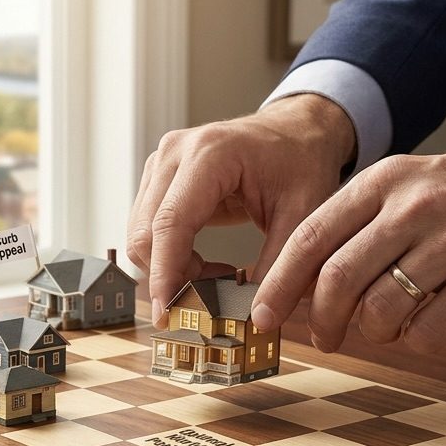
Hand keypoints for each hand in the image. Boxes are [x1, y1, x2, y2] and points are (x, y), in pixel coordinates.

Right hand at [126, 94, 355, 325]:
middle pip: (145, 233)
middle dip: (170, 276)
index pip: (170, 223)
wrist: (294, 131)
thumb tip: (254, 315)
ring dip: (170, 268)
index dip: (165, 273)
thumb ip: (279, 265)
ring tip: (215, 276)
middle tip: (211, 298)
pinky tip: (204, 262)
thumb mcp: (304, 215)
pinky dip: (169, 256)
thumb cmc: (300, 164)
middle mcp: (175, 153)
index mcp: (210, 154)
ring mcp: (160, 163)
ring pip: (141, 235)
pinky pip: (147, 229)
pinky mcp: (157, 178)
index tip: (168, 313)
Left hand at [251, 141, 445, 352]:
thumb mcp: (415, 186)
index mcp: (387, 180)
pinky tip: (420, 329)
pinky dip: (412, 340)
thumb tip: (304, 282)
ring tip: (383, 329)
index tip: (263, 315)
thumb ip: (362, 225)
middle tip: (323, 338)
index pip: (311, 237)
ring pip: (379, 309)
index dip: (279, 283)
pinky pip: (426, 329)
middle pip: (337, 280)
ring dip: (371, 332)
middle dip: (319, 321)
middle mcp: (415, 207)